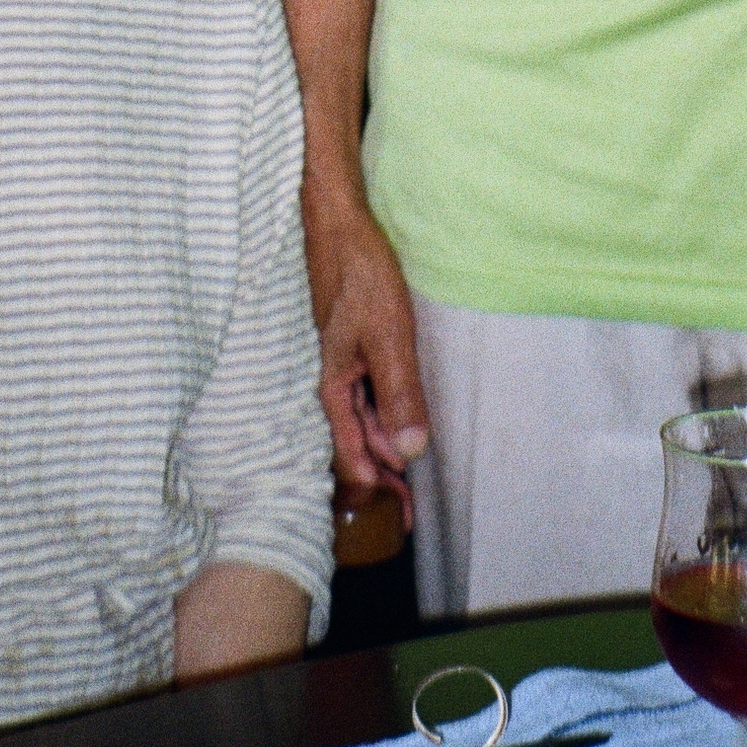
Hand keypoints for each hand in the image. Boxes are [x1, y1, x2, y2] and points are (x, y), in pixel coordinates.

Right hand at [304, 192, 428, 521]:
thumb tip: (411, 452)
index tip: (402, 519)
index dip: (378, 490)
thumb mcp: (388, 337)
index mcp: (335, 388)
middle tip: (408, 513)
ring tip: (406, 480)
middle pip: (356, 445)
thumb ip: (399, 394)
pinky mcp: (352, 350)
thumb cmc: (361, 277)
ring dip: (383, 452)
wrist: (338, 226)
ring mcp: (342, 367)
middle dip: (382, 480)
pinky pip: (366, 399)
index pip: (354, 456)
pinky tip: (397, 425)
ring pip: (361, 424)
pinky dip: (383, 422)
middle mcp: (334, 384)